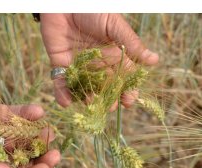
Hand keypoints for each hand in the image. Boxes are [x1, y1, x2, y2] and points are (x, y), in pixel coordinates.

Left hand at [40, 13, 158, 107]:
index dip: (126, 91)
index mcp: (112, 57)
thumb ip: (130, 44)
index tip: (129, 101)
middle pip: (103, 88)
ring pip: (83, 89)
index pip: (122, 78)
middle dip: (106, 100)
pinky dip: (62, 93)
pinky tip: (66, 102)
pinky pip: (61, 82)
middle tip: (108, 108)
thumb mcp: (114, 26)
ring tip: (90, 105)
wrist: (65, 3)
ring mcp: (78, 67)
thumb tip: (154, 60)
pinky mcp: (60, 65)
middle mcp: (96, 65)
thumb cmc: (93, 10)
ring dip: (86, 99)